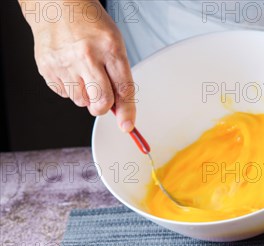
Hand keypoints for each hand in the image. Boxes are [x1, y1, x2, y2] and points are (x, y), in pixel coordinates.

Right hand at [20, 0, 135, 131]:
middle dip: (104, 107)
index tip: (127, 125)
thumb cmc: (88, 23)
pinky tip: (70, 70)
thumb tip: (121, 111)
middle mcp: (87, 55)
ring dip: (86, 95)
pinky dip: (70, 88)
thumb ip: (119, 76)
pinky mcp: (47, 67)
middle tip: (103, 100)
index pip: (124, 89)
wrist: (56, 4)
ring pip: (82, 101)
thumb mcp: (114, 44)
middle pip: (102, 101)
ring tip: (83, 73)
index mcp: (110, 48)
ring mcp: (65, 62)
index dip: (127, 112)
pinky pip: (64, 94)